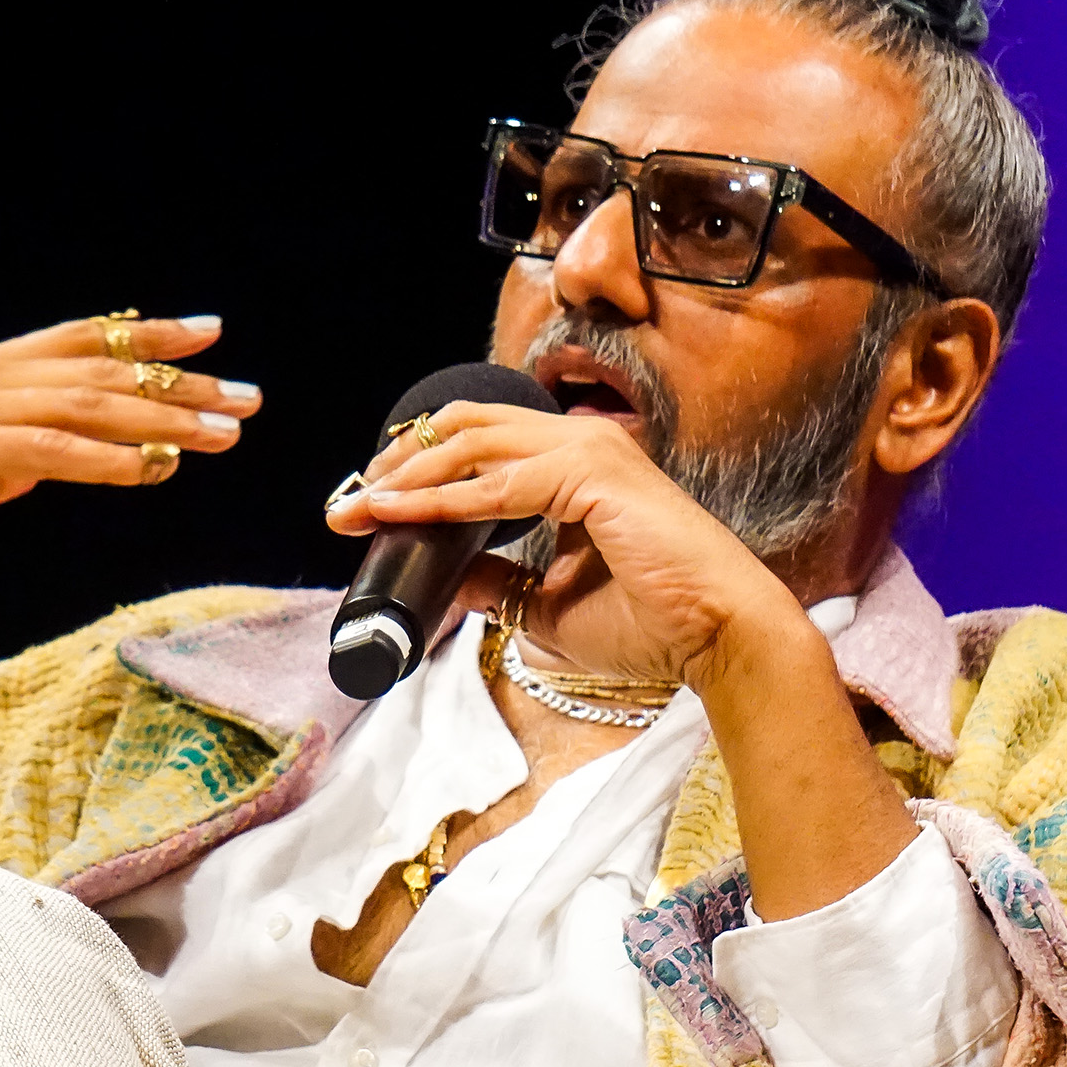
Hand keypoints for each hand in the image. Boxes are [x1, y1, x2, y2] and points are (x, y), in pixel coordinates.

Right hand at [0, 315, 260, 566]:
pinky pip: (54, 451)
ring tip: (224, 434)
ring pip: (89, 405)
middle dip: (180, 383)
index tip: (206, 335)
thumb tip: (47, 467)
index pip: (78, 340)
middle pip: (100, 369)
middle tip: (244, 394)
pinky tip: (158, 468)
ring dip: (165, 421)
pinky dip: (113, 459)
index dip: (147, 337)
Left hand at [331, 398, 916, 919]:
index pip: (483, 444)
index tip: (367, 506)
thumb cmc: (656, 625)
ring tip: (361, 504)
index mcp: (578, 465)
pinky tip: (398, 513)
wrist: (719, 637)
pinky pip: (495, 483)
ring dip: (409, 474)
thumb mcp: (551, 609)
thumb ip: (504, 586)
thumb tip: (453, 580)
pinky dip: (440, 499)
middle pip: (467, 429)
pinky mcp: (591, 475)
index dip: (420, 469)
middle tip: (347, 501)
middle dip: (399, 462)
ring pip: (473, 444)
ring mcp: (588, 450)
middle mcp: (583, 443)